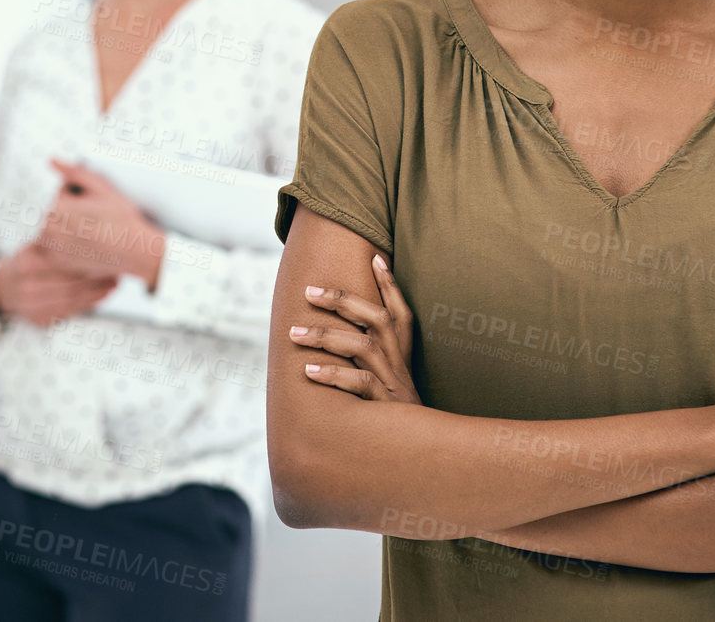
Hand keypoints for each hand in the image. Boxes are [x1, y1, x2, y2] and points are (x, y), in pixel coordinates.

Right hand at [0, 243, 119, 326]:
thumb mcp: (33, 242)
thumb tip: (82, 219)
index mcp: (26, 261)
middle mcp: (26, 285)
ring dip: (97, 291)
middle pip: (69, 282)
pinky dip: (89, 303)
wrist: (3, 288)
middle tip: (117, 268)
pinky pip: (69, 311)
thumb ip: (53, 234)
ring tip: (114, 281)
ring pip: (72, 298)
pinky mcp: (38, 319)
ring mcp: (31, 305)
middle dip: (96, 276)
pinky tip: (103, 294)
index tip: (107, 252)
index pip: (62, 261)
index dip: (86, 257)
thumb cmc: (26, 260)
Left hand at [33, 158, 163, 284]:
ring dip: (70, 226)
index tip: (97, 204)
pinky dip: (70, 243)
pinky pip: (58, 246)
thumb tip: (52, 160)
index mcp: (57, 207)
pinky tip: (88, 243)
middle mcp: (49, 229)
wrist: (135, 250)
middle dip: (74, 209)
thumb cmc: (121, 219)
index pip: (63, 191)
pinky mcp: (58, 262)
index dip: (83, 194)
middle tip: (97, 218)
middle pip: (58, 210)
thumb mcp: (101, 187)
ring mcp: (53, 247)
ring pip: (57, 227)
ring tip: (93, 231)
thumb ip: (74, 171)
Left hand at [293, 253, 421, 403]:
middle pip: (377, 319)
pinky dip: (332, 375)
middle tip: (309, 290)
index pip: (401, 312)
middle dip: (343, 300)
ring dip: (326, 336)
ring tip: (294, 332)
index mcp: (403, 356)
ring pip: (363, 347)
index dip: (391, 285)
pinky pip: (358, 384)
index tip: (377, 257)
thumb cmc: (395, 418)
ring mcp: (393, 384)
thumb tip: (334, 340)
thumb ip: (370, 361)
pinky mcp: (385, 407)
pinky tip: (307, 371)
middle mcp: (399, 364)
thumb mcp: (389, 384)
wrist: (421, 457)